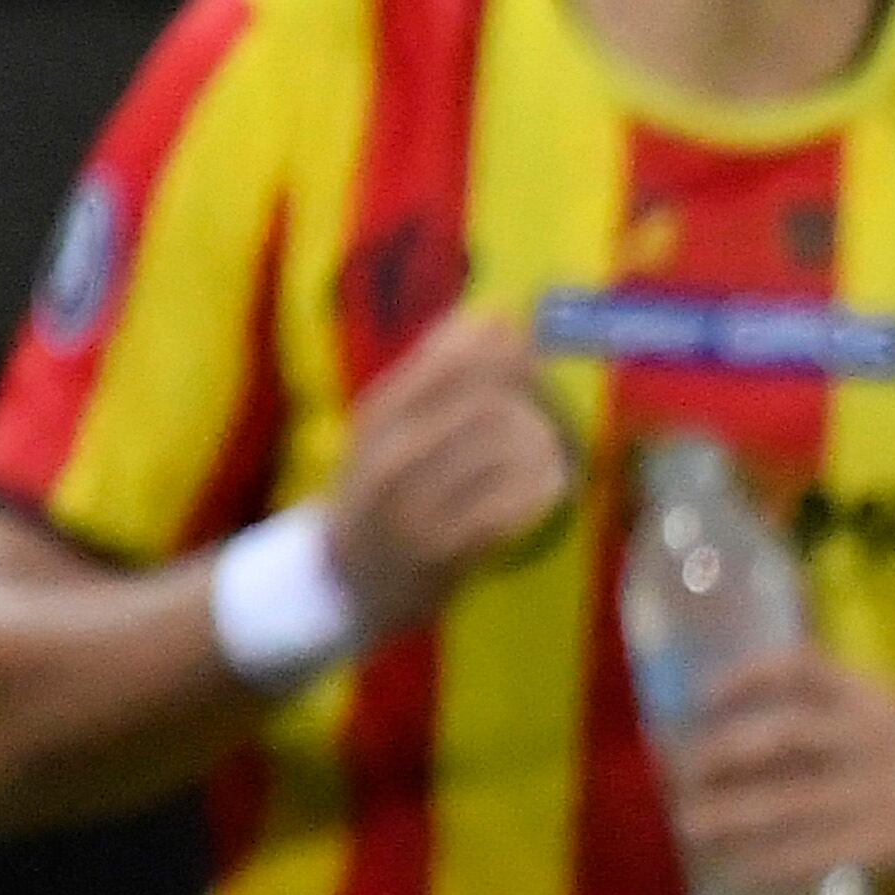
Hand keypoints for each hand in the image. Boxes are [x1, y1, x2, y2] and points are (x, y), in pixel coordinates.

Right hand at [325, 304, 574, 635]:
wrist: (341, 579)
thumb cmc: (379, 488)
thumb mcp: (390, 422)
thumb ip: (439, 368)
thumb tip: (499, 316)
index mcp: (380, 414)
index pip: (455, 361)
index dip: (509, 354)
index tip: (532, 361)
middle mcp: (391, 455)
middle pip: (490, 403)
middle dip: (536, 404)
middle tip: (553, 416)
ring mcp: (415, 505)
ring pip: (508, 452)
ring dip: (548, 448)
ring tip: (553, 454)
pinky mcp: (443, 552)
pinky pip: (513, 507)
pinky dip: (543, 492)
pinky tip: (550, 489)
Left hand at [662, 648, 894, 894]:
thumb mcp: (885, 722)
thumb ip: (823, 720)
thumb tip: (724, 730)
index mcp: (873, 699)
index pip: (806, 667)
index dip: (749, 675)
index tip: (703, 695)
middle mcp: (874, 736)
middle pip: (784, 732)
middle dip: (720, 752)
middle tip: (679, 772)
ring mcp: (879, 791)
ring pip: (786, 800)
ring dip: (727, 814)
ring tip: (688, 826)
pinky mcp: (882, 842)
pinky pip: (809, 853)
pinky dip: (764, 864)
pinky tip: (734, 871)